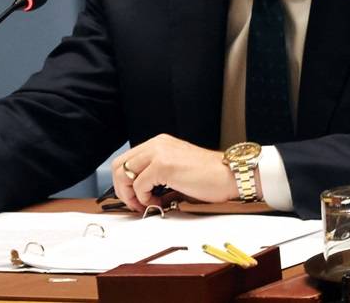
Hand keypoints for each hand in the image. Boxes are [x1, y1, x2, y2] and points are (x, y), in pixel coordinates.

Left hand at [111, 135, 241, 211]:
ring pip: (124, 174)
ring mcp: (158, 153)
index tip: (132, 197)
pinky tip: (158, 202)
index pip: (127, 160)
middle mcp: (156, 144)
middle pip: (119, 165)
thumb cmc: (210, 177)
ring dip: (130, 194)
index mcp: (159, 144)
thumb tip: (141, 195)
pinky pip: (139, 185)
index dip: (124, 181)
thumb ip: (157, 176)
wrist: (230, 175)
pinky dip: (144, 198)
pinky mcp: (163, 165)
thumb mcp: (177, 171)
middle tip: (134, 204)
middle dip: (121, 189)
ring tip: (145, 205)